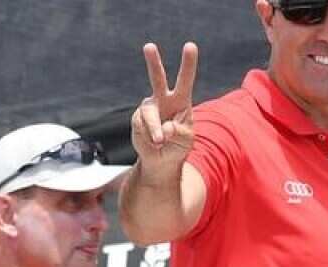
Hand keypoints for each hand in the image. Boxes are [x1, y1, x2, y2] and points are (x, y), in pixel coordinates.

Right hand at [131, 42, 198, 178]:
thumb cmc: (178, 146)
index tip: (190, 45)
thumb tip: (164, 128)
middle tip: (149, 46)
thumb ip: (178, 132)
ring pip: (149, 115)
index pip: (185, 79)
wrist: (161, 160)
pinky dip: (149, 138)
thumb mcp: (185, 140)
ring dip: (155, 131)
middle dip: (153, 62)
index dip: (188, 63)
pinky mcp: (137, 119)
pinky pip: (141, 127)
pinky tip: (153, 143)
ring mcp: (149, 108)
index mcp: (181, 100)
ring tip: (160, 142)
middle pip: (157, 78)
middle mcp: (163, 99)